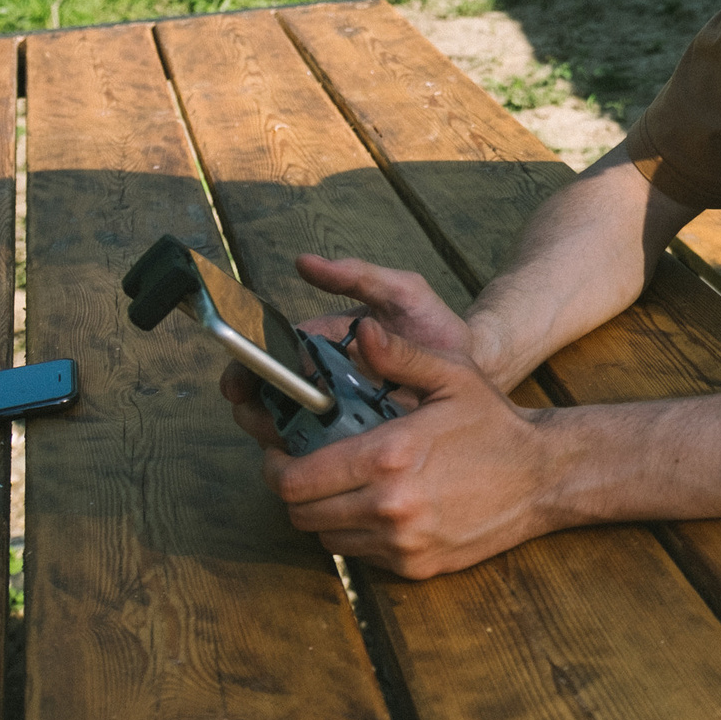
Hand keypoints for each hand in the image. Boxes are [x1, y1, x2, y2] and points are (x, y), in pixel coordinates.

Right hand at [221, 255, 474, 440]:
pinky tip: (319, 456)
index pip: (269, 356)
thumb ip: (357, 276)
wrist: (477, 368)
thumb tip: (304, 262)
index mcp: (321, 344)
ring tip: (289, 434)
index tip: (243, 380)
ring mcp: (337, 415)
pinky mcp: (357, 444)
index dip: (247, 369)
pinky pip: (323, 456)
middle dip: (253, 408)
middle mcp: (322, 381)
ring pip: (286, 431)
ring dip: (276, 436)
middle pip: (266, 399)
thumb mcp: (400, 292)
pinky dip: (311, 458)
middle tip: (262, 413)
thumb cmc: (434, 327)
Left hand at [253, 317, 563, 577]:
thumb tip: (361, 333)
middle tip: (306, 468)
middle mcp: (388, 506)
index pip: (295, 479)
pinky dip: (356, 533)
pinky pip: (360, 555)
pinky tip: (376, 506)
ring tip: (341, 486)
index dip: (275, 467)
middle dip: (294, 490)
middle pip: (301, 513)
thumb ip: (400, 355)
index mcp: (388, 455)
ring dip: (324, 513)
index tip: (280, 452)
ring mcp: (401, 542)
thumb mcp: (452, 376)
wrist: (544, 478)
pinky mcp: (414, 566)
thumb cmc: (494, 424)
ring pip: (326, 537)